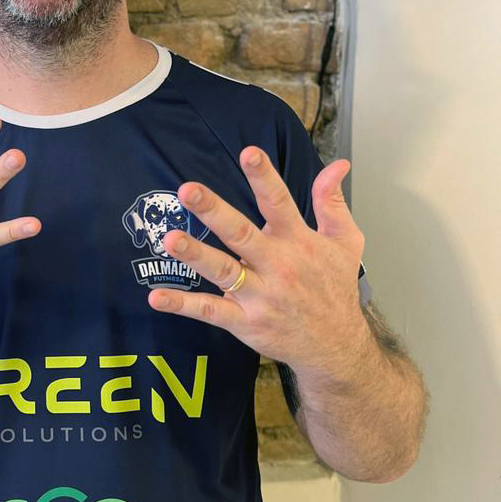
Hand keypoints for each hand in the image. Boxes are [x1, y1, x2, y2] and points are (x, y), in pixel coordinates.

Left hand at [149, 147, 366, 377]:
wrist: (338, 348)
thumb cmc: (335, 289)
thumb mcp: (345, 243)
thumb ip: (332, 202)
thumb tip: (338, 164)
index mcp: (299, 242)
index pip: (279, 203)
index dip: (264, 177)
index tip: (248, 153)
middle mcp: (278, 265)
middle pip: (241, 233)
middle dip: (214, 211)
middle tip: (187, 190)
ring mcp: (260, 295)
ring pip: (223, 271)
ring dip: (195, 255)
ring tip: (169, 238)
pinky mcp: (245, 322)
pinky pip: (211, 311)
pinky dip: (183, 305)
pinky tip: (156, 297)